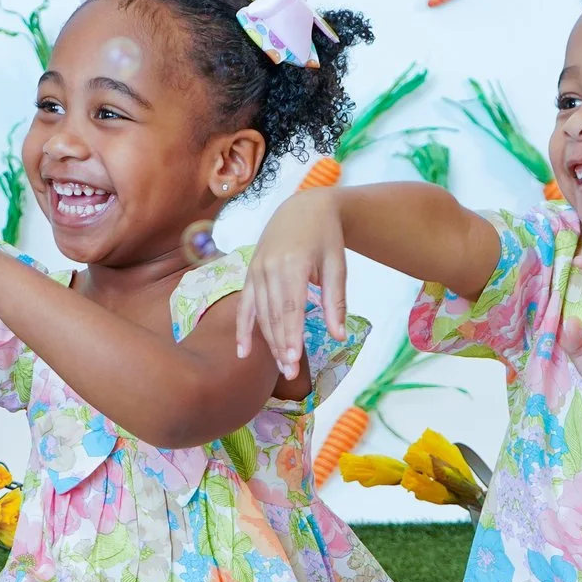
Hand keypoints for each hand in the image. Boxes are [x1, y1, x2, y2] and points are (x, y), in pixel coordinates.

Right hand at [234, 188, 346, 378]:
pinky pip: (244, 306)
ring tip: (282, 367)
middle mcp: (270, 267)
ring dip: (269, 343)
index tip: (293, 359)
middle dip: (281, 346)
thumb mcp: (337, 265)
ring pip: (261, 314)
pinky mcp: (250, 274)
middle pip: (274, 315)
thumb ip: (335, 301)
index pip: (290, 307)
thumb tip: (339, 337)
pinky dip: (242, 329)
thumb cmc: (325, 237)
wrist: (303, 208)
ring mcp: (256, 270)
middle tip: (290, 374)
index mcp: (293, 263)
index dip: (290, 335)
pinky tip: (242, 352)